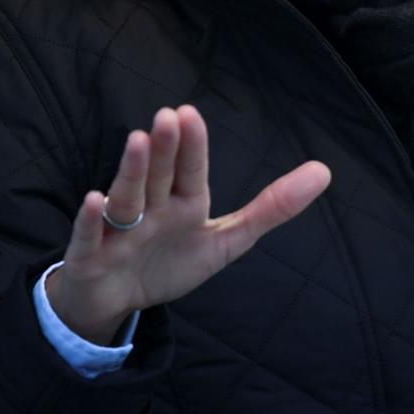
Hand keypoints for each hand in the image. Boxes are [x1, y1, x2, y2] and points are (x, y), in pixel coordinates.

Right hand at [44, 105, 331, 344]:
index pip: (190, 171)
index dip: (192, 145)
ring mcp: (118, 231)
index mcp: (183, 203)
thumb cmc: (170, 261)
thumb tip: (324, 171)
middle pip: (159, 175)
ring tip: (138, 142)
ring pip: (126, 198)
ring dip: (132, 171)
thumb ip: (272, 208)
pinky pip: (90, 236)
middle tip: (169, 115)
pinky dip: (90, 220)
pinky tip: (92, 200)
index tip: (190, 112)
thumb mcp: (227, 240)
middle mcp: (150, 209)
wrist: (117, 300)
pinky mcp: (91, 256)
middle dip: (165, 148)